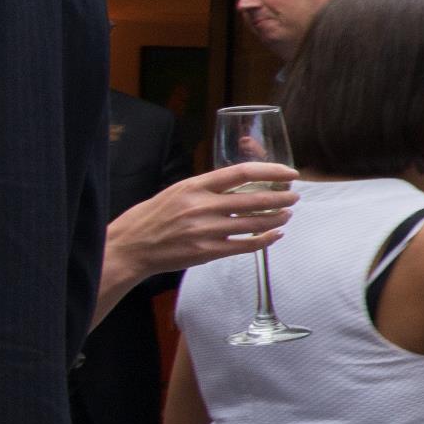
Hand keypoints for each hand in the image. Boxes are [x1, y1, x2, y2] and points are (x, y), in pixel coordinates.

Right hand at [101, 163, 295, 302]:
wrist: (129, 247)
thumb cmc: (153, 216)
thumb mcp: (177, 191)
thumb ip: (207, 187)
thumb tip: (241, 181)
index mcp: (194, 186)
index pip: (242, 172)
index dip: (271, 171)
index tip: (289, 173)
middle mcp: (202, 206)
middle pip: (255, 199)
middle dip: (281, 197)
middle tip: (294, 196)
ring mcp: (205, 230)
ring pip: (255, 223)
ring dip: (277, 218)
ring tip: (287, 214)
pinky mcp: (207, 252)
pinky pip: (246, 245)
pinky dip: (265, 240)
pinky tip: (275, 235)